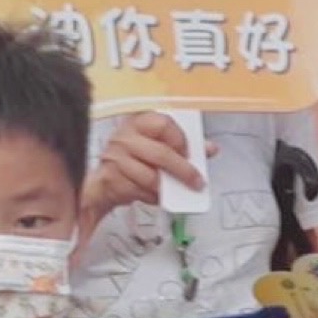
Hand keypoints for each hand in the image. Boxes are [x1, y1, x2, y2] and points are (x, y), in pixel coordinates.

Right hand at [84, 112, 208, 223]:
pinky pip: (141, 190)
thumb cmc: (136, 159)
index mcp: (139, 121)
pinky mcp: (112, 177)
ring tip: (176, 190)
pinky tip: (158, 194)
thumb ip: (184, 146)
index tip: (190, 153)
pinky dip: (153, 196)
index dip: (181, 140)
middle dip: (183, 170)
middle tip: (196, 181)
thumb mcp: (159, 146)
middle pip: (161, 154)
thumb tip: (210, 149)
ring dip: (168, 187)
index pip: (163, 124)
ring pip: (152, 176)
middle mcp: (125, 136)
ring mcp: (117, 157)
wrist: (107, 181)